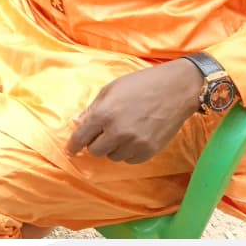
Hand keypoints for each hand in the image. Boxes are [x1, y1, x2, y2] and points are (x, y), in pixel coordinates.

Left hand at [66, 59, 203, 163]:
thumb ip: (92, 109)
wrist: (174, 90)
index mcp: (104, 114)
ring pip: (113, 156)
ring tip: (122, 131)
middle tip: (102, 133)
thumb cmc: (139, 85)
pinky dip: (128, 152)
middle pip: (95, 151)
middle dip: (95, 143)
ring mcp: (135, 143)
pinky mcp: (150, 151)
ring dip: (113, 147)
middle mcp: (118, 132)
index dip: (73, 145)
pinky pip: (130, 160)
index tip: (71, 149)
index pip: (81, 138)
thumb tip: (77, 123)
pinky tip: (134, 138)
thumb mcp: (110, 90)